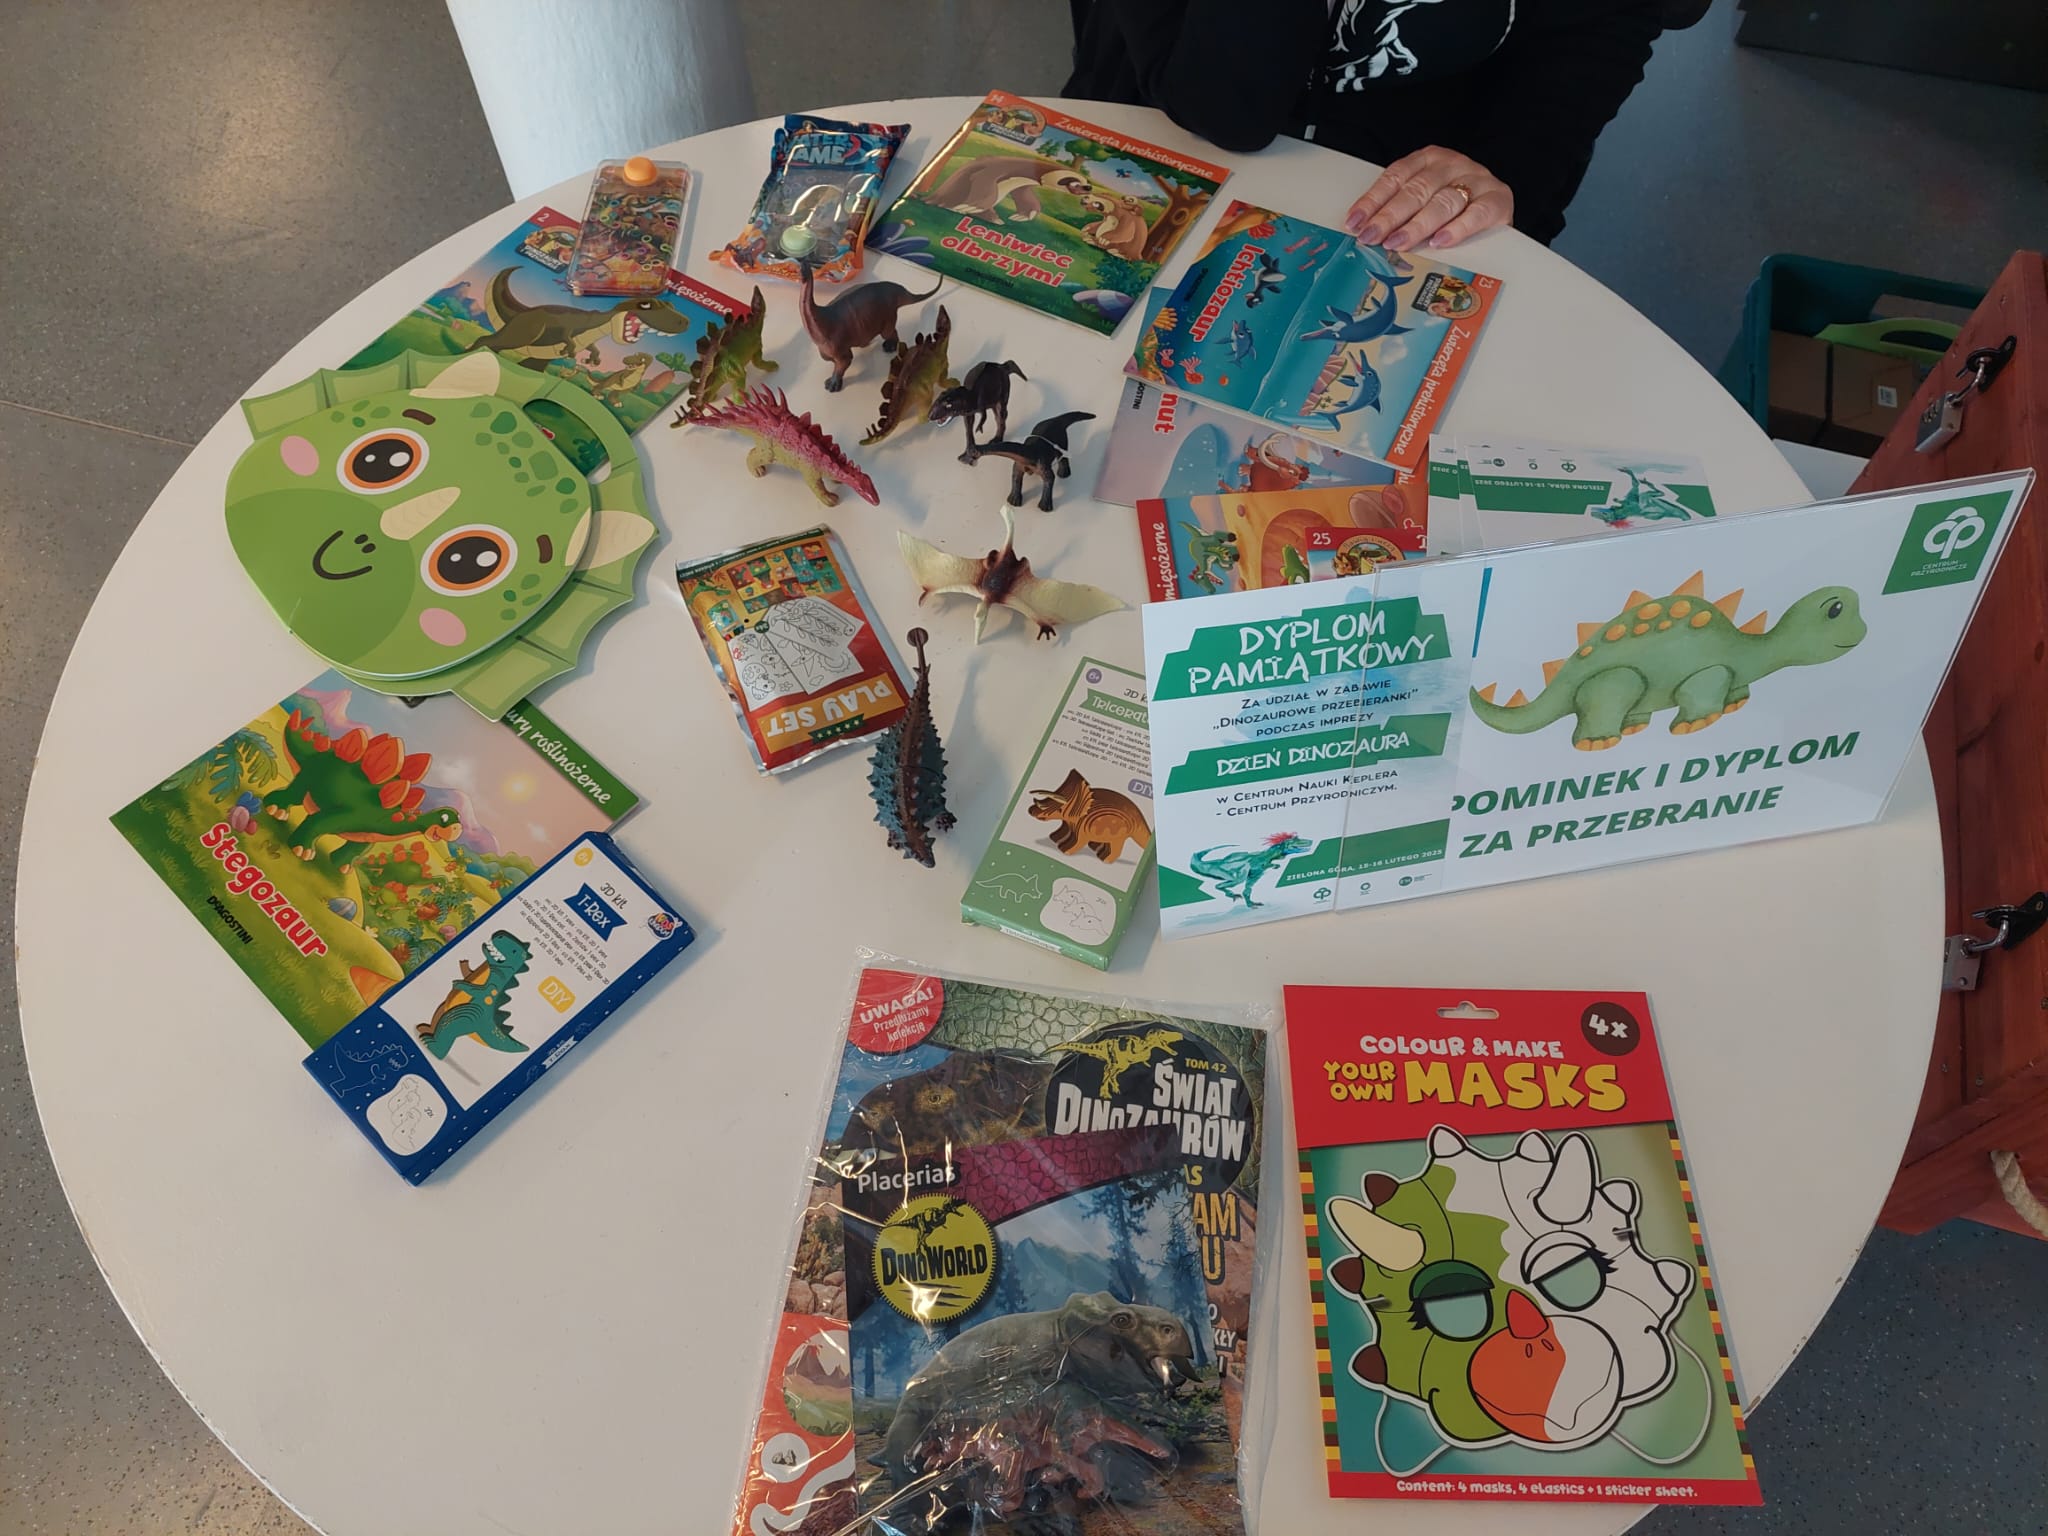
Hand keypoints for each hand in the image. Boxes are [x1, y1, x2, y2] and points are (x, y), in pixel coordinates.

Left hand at [1344, 147, 1512, 251]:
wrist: (1498, 203)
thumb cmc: (1454, 204)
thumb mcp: (1425, 198)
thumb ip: (1400, 209)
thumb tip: (1365, 233)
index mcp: (1429, 158)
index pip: (1395, 177)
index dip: (1373, 200)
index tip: (1355, 223)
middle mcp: (1452, 164)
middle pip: (1416, 190)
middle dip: (1390, 216)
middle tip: (1371, 237)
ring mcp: (1477, 180)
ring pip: (1443, 202)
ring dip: (1417, 225)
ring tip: (1397, 243)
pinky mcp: (1498, 199)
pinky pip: (1476, 213)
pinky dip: (1457, 228)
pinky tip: (1439, 242)